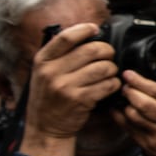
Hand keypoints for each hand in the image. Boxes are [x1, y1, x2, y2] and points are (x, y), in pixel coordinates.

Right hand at [24, 23, 120, 142]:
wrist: (45, 126)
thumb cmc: (49, 96)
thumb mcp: (43, 72)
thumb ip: (59, 55)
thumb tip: (84, 34)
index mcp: (42, 60)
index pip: (66, 37)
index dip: (84, 29)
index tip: (95, 29)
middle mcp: (52, 72)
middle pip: (91, 50)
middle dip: (107, 51)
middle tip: (108, 56)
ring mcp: (66, 86)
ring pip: (103, 67)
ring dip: (112, 69)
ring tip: (109, 73)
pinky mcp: (80, 100)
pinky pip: (107, 85)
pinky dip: (113, 84)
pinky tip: (109, 85)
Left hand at [113, 70, 155, 155]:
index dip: (141, 81)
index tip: (130, 74)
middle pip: (144, 103)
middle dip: (130, 91)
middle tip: (124, 85)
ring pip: (134, 116)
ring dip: (125, 104)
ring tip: (124, 97)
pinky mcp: (150, 147)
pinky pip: (130, 129)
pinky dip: (122, 118)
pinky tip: (120, 111)